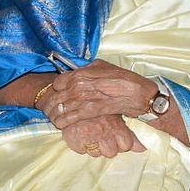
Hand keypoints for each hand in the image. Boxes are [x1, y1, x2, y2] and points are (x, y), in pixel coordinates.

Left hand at [38, 60, 157, 128]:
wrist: (138, 94)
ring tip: (55, 117)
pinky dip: (62, 122)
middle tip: (52, 109)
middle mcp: (78, 85)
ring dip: (54, 114)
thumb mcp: (102, 66)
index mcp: (80, 73)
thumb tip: (76, 70)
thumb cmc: (123, 78)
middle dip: (51, 104)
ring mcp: (82, 99)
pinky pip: (68, 118)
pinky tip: (61, 124)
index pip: (57, 83)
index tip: (60, 93)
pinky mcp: (89, 112)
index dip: (58, 89)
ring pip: (59, 108)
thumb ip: (86, 69)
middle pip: (55, 97)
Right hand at [60, 113, 143, 158]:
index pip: (126, 146)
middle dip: (107, 145)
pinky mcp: (74, 141)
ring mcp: (89, 138)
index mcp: (116, 127)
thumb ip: (130, 134)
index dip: (121, 141)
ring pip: (96, 153)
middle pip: (111, 152)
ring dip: (93, 146)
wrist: (72, 98)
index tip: (116, 134)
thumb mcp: (116, 115)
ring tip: (90, 133)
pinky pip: (80, 150)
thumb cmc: (97, 105)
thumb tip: (142, 148)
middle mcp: (103, 135)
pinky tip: (80, 134)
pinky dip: (80, 144)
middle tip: (102, 133)